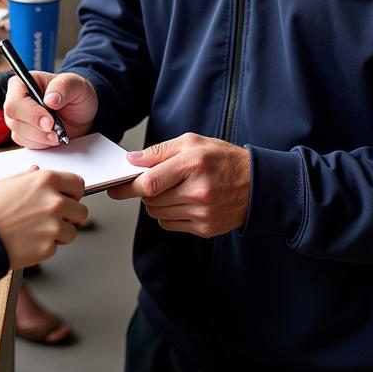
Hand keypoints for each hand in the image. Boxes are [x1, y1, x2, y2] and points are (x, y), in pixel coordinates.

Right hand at [0, 168, 86, 267]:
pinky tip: (29, 240)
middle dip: (70, 216)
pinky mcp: (48, 247)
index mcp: (46, 180)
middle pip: (81, 211)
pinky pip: (56, 247)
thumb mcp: (6, 183)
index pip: (78, 184)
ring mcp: (54, 226)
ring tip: (37, 230)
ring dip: (59, 233)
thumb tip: (36, 172)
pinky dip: (46, 246)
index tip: (68, 198)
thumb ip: (28, 177)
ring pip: (72, 232)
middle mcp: (55, 201)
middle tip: (54, 218)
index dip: (73, 193)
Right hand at [4, 70, 97, 147]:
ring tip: (58, 132)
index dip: (30, 113)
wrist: (81, 112)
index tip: (49, 121)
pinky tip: (53, 136)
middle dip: (37, 129)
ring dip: (41, 137)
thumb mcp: (76, 84)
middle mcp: (17, 100)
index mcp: (23, 82)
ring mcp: (19, 118)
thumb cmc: (75, 93)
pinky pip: (26, 144)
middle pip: (13, 120)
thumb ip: (63, 87)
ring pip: (19, 134)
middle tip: (55, 129)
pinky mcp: (24, 133)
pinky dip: (42, 143)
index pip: (15, 101)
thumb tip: (50, 100)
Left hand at [108, 133, 249, 237]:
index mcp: (193, 164)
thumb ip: (159, 151)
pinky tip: (184, 201)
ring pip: (158, 214)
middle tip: (156, 181)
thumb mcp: (193, 142)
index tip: (115, 188)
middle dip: (145, 192)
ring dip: (157, 203)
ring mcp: (202, 213)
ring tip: (175, 189)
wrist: (258, 184)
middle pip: (150, 200)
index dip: (127, 186)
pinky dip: (169, 214)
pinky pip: (170, 224)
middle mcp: (198, 191)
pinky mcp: (205, 229)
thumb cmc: (223, 159)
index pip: (150, 182)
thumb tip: (132, 161)